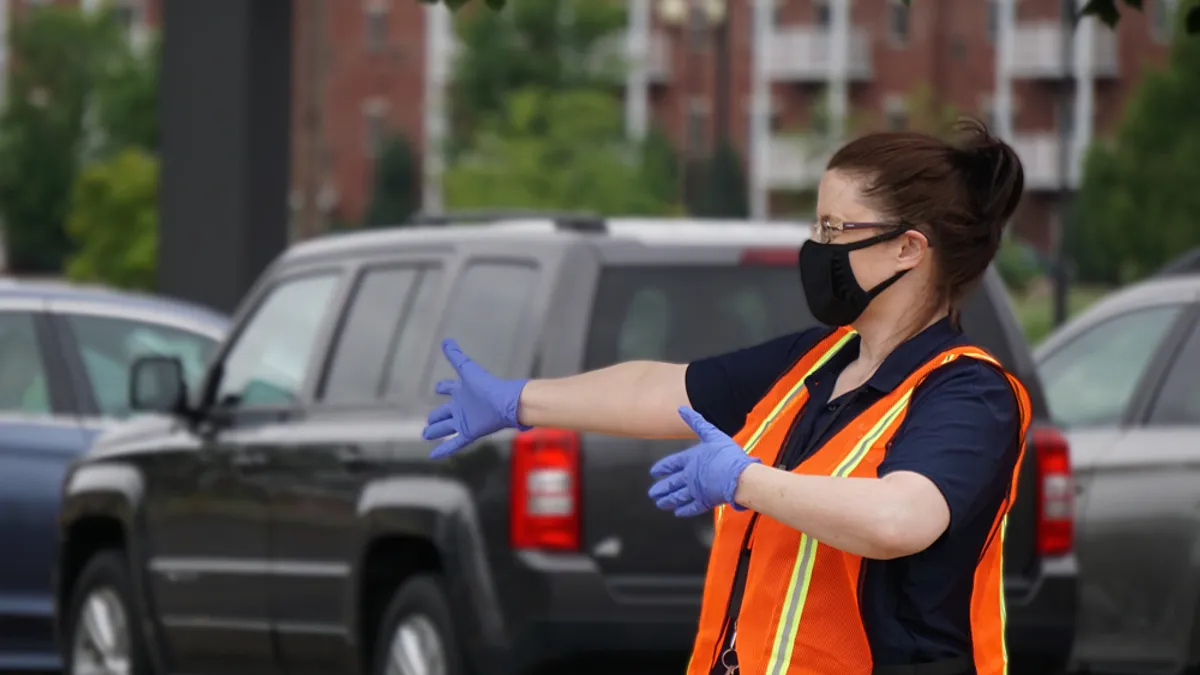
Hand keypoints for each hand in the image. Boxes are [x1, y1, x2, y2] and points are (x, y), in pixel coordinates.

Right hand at [423, 339, 529, 457]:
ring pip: (446, 427)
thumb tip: (446, 341)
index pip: (448, 388)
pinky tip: (433, 456)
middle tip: (428, 422)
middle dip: (436, 417)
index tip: (438, 388)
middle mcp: (462, 406)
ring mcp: (465, 421)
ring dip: (436, 431)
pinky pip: (454, 443)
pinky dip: (444, 449)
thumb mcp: (468, 369)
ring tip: (426, 434)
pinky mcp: (469, 432)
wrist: (505, 403)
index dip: (443, 387)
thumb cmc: (487, 385)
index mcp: (461, 391)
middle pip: (444, 412)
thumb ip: (456, 356)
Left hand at [647, 407, 760, 516]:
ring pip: (678, 497)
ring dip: (668, 500)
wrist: (739, 476)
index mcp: (690, 459)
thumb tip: (681, 409)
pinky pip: (692, 507)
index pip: (671, 464)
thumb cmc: (728, 455)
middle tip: (653, 494)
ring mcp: (696, 490)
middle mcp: (689, 476)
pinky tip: (678, 512)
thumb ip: (696, 422)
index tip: (654, 472)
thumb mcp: (712, 434)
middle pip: (671, 483)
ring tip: (660, 504)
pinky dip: (684, 510)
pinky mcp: (705, 501)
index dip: (662, 468)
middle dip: (661, 488)